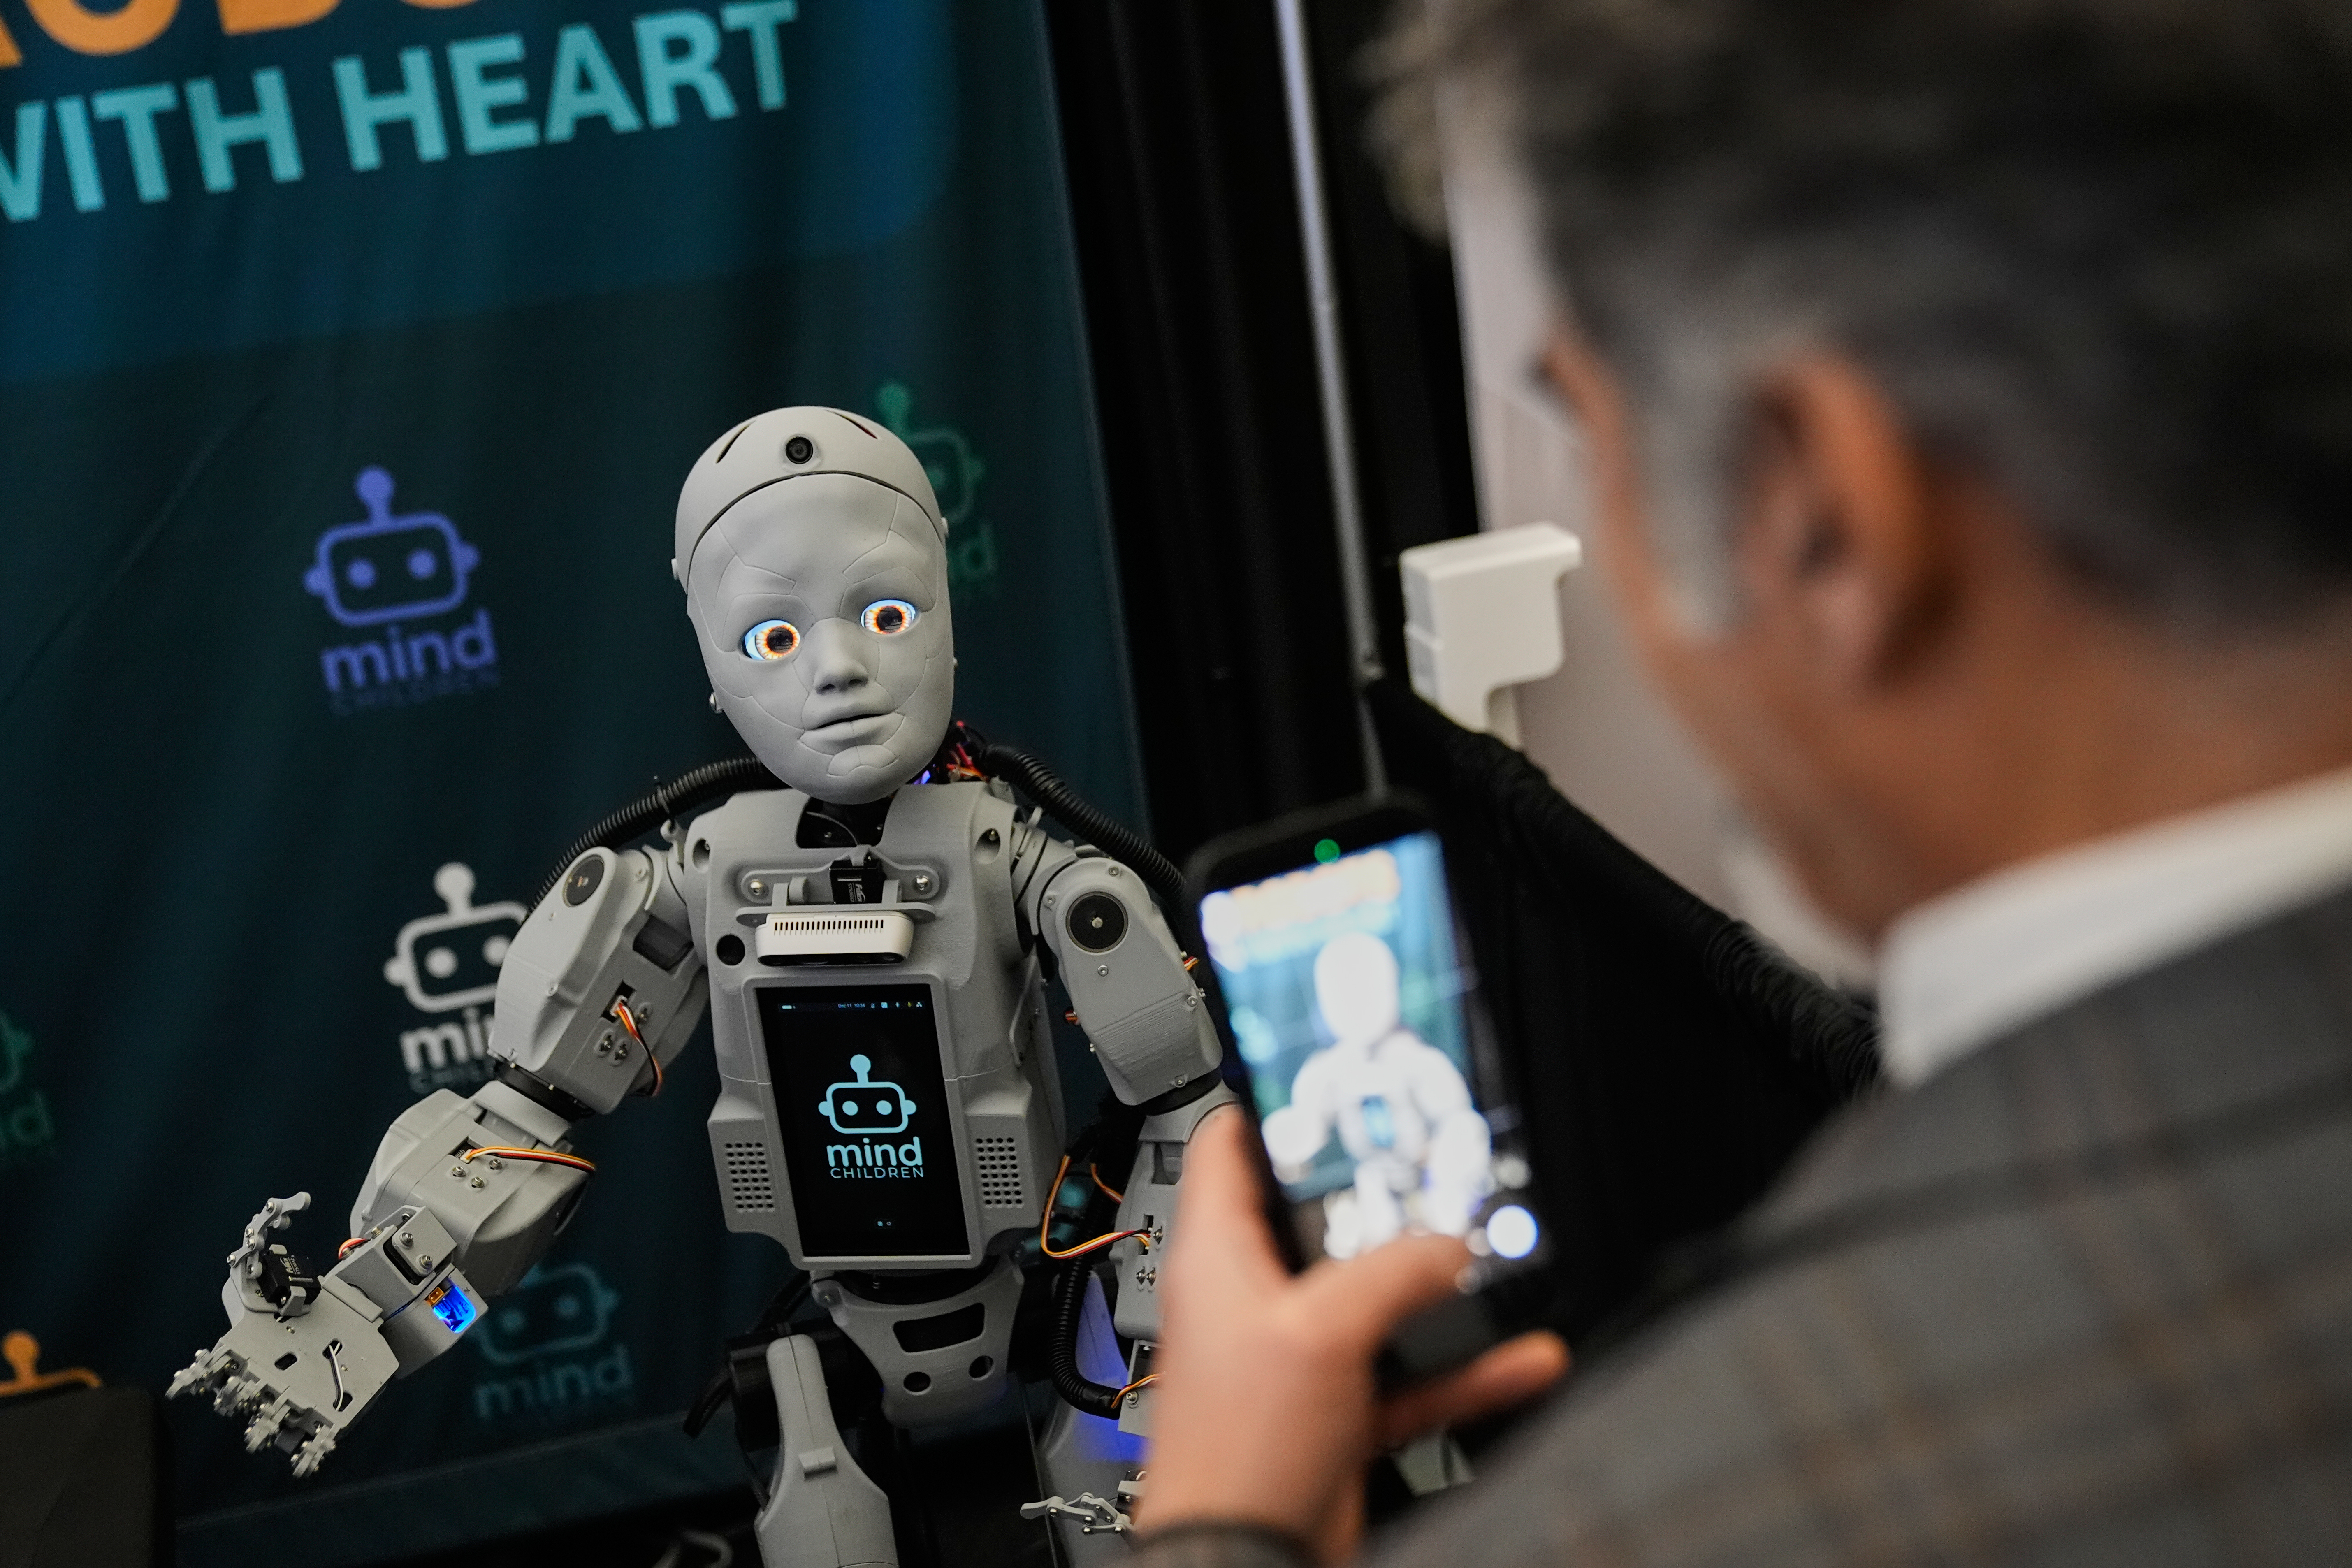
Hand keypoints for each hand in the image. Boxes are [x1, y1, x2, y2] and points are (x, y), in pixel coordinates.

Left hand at [1135, 1108, 1569, 1562]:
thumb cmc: (1238, 1449)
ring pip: (1377, 1298)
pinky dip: (1465, 1367)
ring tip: (1494, 1257)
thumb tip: (1448, 1247)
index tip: (1327, 1082)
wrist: (1245, 1557)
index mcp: (1219, 1256)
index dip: (1270, 1104)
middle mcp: (1254, 1298)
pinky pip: (1412, 1373)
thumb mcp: (1321, 1329)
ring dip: (1439, 1288)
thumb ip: (1390, 1275)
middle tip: (1435, 1167)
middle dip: (1382, 1198)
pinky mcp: (1336, 1410)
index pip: (1227, 1146)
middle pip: (1317, 1219)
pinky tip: (1522, 1356)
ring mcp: (1297, 1355)